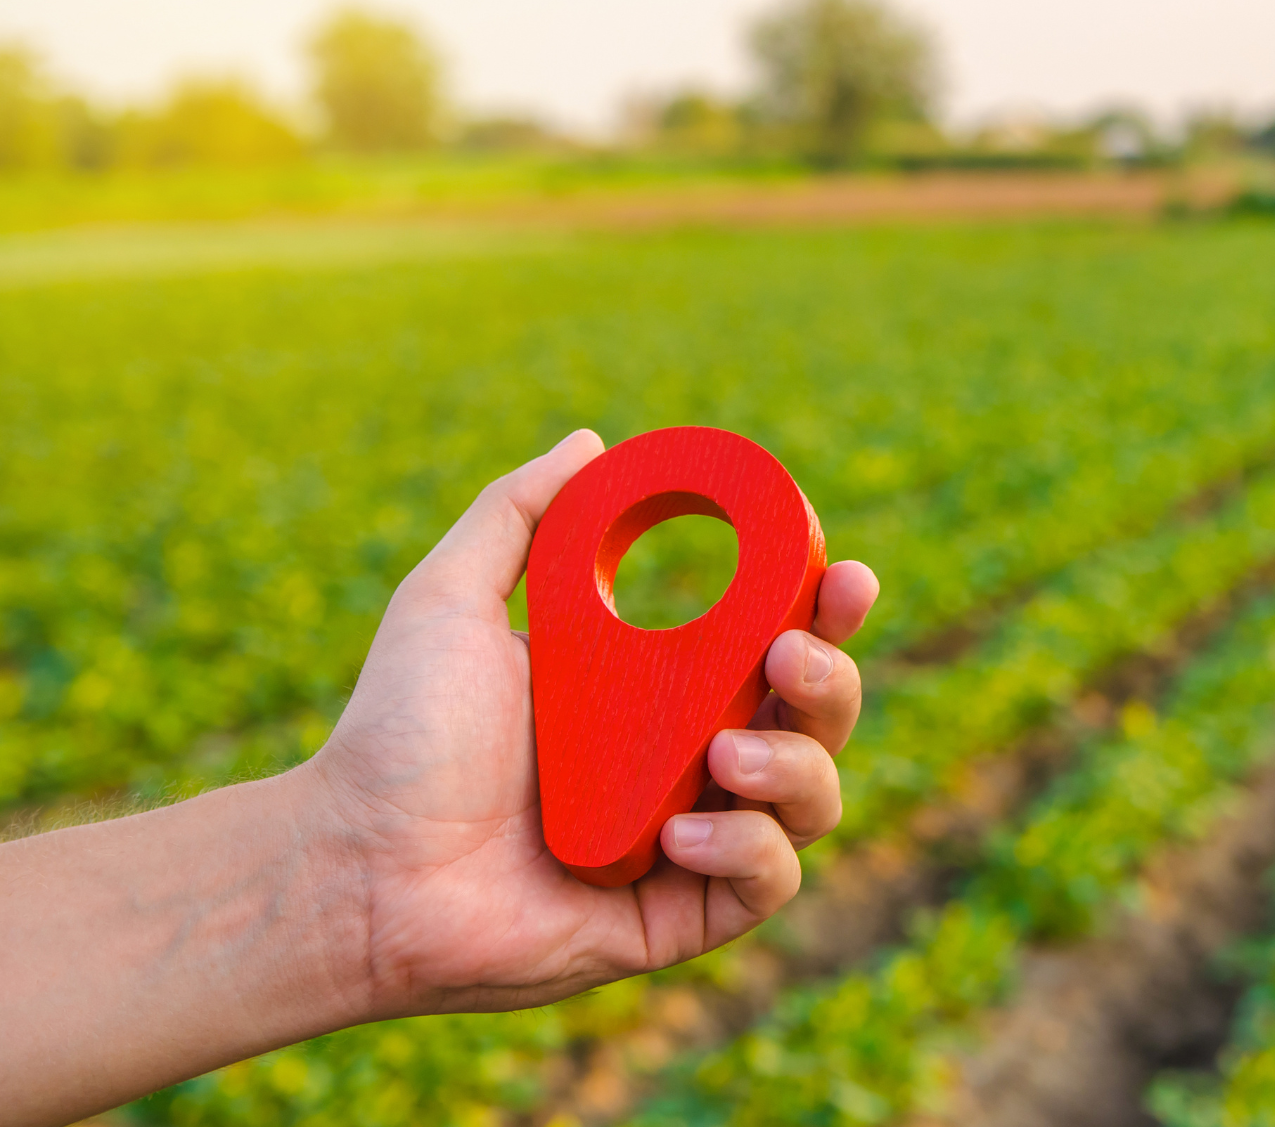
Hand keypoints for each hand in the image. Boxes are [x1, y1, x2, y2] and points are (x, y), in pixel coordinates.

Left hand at [309, 429, 878, 1017]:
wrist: (351, 864)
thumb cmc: (397, 736)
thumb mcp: (451, 599)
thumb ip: (520, 515)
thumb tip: (590, 443)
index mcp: (659, 686)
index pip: (775, 641)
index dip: (824, 609)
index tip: (840, 574)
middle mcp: (690, 759)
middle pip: (818, 716)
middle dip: (831, 681)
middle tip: (788, 657)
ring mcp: (691, 840)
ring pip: (813, 799)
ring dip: (796, 766)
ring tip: (725, 753)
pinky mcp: (677, 915)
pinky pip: (767, 883)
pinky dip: (748, 850)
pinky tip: (681, 832)